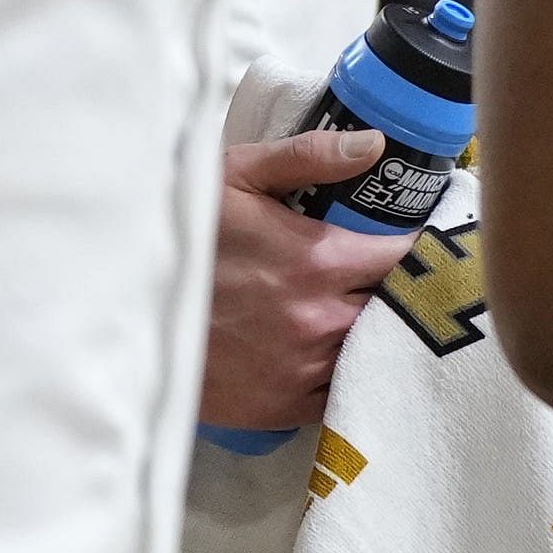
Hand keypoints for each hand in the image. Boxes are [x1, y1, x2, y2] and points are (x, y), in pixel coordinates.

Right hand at [206, 126, 411, 430]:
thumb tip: (374, 145)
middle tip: (413, 276)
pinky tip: (349, 355)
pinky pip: (342, 392)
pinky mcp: (281, 407)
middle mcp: (320, 320)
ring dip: (381, 332)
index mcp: (317, 261)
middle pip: (398, 306)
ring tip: (385, 314)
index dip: (423, 246)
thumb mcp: (235, 179)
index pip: (405, 256)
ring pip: (375, 350)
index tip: (431, 239)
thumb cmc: (182, 239)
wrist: (121, 313)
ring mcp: (303, 370)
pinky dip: (352, 373)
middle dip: (408, 289)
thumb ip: (307, 157)